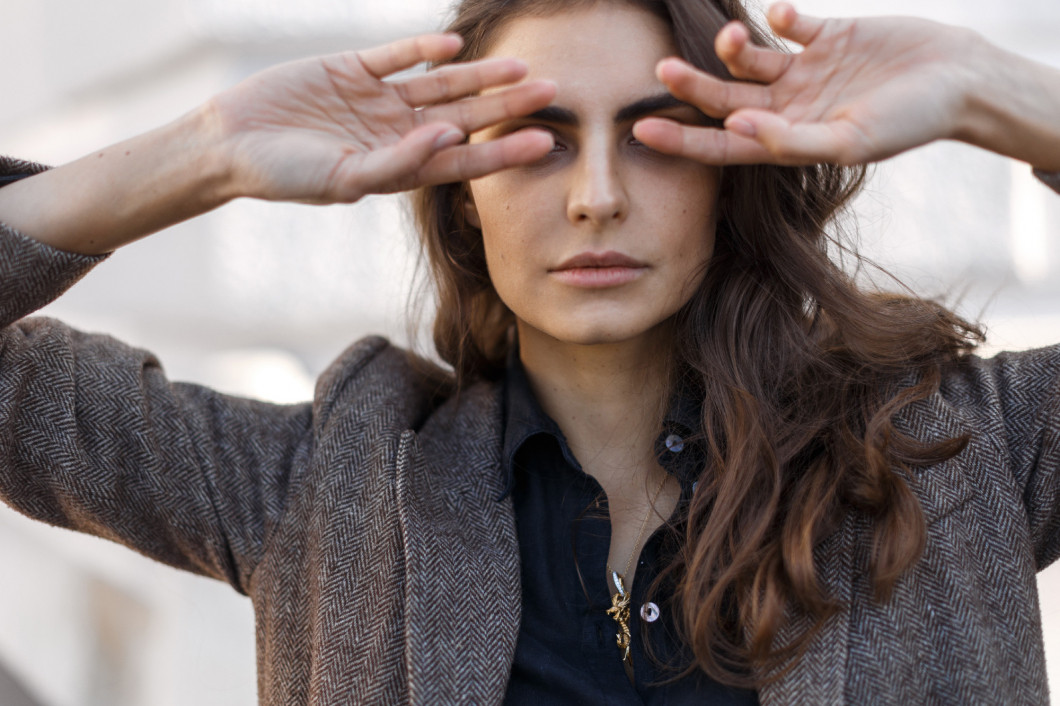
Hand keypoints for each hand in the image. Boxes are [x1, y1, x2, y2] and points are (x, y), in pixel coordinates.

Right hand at [206, 33, 555, 202]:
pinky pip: (396, 56)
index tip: (546, 142)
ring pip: (439, 84)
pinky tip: (454, 44)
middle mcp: (396, 132)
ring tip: (520, 65)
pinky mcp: (351, 69)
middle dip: (506, 106)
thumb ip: (397, 162)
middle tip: (553, 92)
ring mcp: (376, 100)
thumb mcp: (343, 178)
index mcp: (400, 166)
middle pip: (464, 116)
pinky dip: (422, 49)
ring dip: (478, 74)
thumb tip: (449, 136)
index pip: (464, 159)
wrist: (229, 145)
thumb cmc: (284, 175)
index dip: (504, 151)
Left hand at [634, 3, 979, 165]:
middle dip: (692, 86)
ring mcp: (805, 70)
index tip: (640, 129)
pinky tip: (781, 14)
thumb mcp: (849, 142)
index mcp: (788, 139)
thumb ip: (792, 140)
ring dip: (733, 48)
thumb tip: (739, 129)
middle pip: (725, 99)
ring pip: (750, 60)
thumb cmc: (908, 122)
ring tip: (731, 37)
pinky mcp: (826, 34)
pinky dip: (779, 17)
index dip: (682, 140)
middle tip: (660, 69)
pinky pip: (789, 24)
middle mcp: (788, 106)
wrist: (960, 80)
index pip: (722, 144)